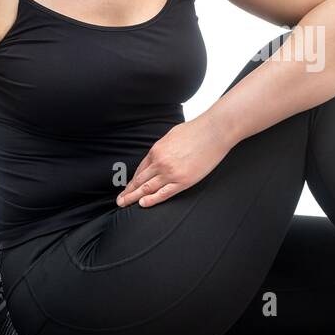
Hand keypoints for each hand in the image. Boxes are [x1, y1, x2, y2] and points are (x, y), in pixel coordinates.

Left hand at [116, 114, 231, 207]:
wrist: (214, 131)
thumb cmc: (196, 130)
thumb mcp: (172, 135)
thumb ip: (163, 148)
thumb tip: (159, 155)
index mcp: (157, 150)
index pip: (140, 169)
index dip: (132, 180)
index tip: (127, 187)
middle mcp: (160, 162)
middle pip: (139, 180)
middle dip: (128, 192)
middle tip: (119, 201)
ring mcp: (171, 172)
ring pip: (147, 188)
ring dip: (134, 197)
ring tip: (124, 204)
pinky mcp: (183, 181)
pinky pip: (164, 193)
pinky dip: (152, 200)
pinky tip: (142, 204)